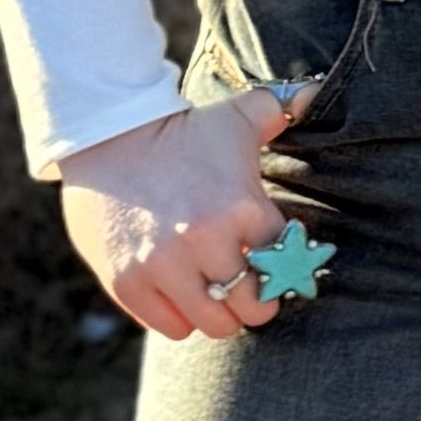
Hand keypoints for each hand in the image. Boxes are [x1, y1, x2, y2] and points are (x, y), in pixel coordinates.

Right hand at [56, 88, 310, 340]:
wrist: (104, 136)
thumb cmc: (181, 131)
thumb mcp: (236, 116)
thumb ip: (282, 110)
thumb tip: (316, 93)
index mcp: (240, 206)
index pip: (285, 264)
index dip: (283, 265)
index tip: (272, 262)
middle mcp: (203, 240)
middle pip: (253, 306)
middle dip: (256, 300)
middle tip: (247, 287)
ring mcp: (162, 265)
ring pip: (215, 324)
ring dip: (220, 314)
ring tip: (215, 293)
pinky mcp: (127, 283)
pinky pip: (171, 328)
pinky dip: (180, 318)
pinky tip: (180, 294)